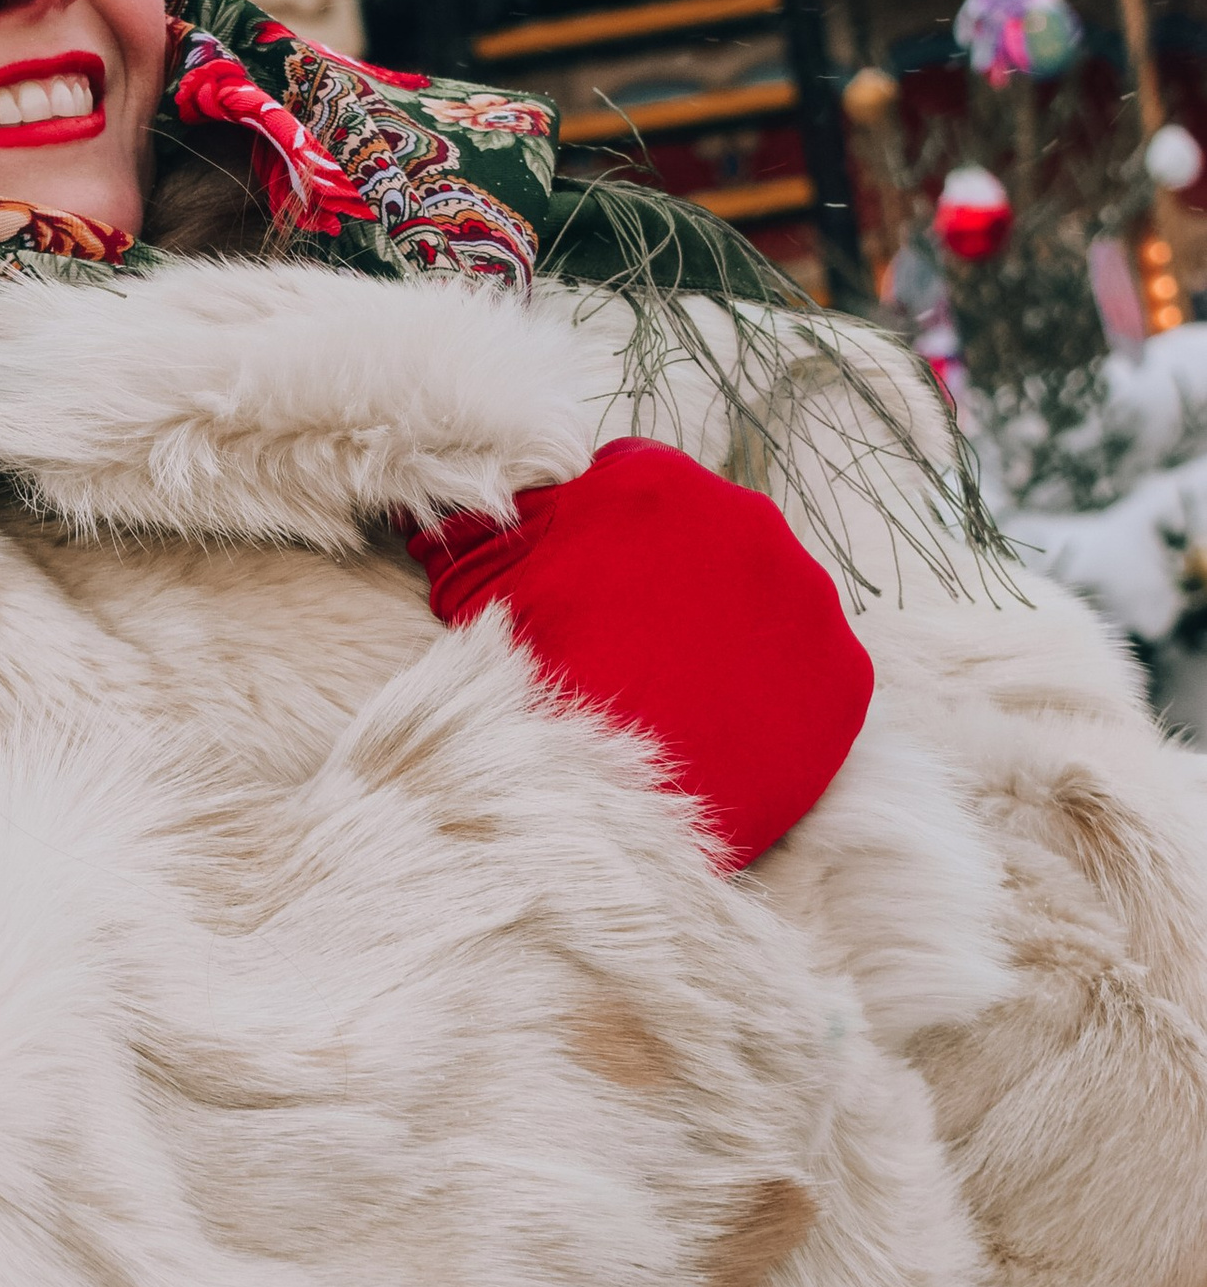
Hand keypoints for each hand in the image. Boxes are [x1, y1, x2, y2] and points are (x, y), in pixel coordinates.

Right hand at [406, 437, 872, 871]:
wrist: (602, 809)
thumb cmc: (534, 691)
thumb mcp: (486, 595)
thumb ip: (489, 535)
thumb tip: (442, 510)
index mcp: (654, 483)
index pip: (631, 476)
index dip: (601, 534)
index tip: (587, 583)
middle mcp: (745, 519)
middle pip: (705, 532)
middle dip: (671, 575)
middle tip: (628, 642)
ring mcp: (805, 599)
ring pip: (763, 595)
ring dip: (726, 629)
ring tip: (676, 689)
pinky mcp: (843, 675)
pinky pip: (810, 666)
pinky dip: (773, 688)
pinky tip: (724, 720)